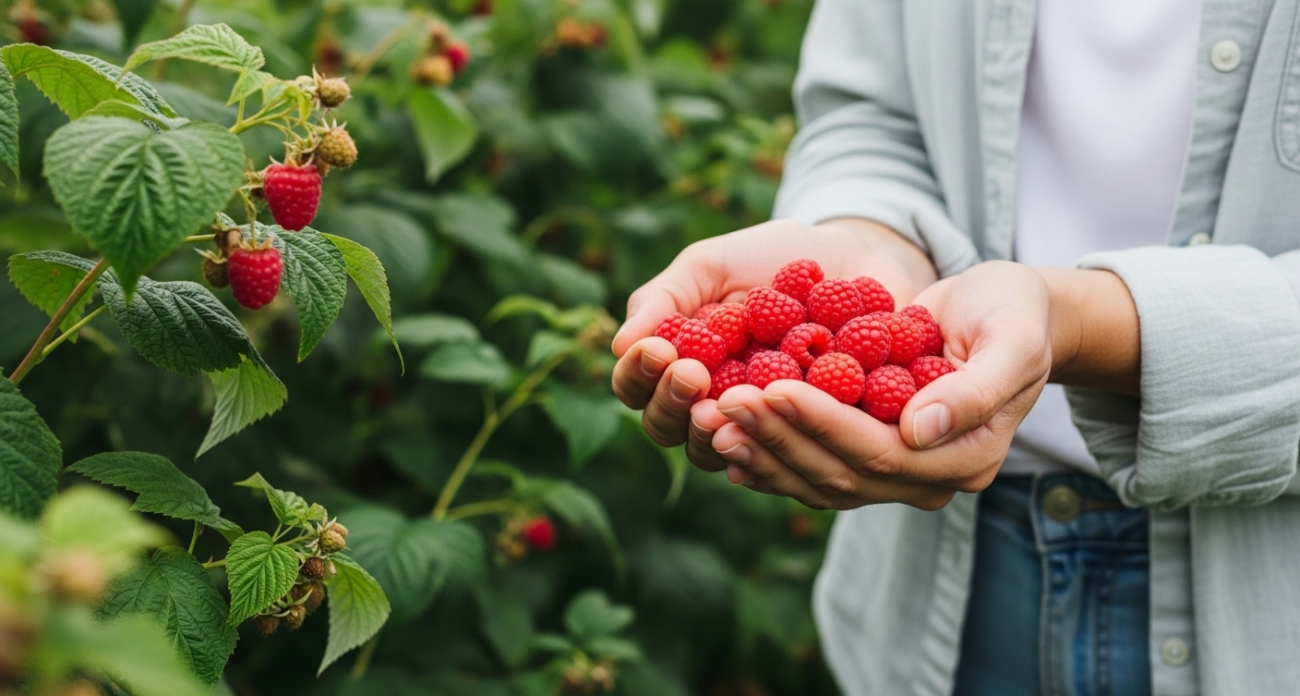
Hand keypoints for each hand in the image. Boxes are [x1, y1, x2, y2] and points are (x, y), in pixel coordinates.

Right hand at [611, 218, 934, 460]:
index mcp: (678, 366)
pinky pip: (786, 454)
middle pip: (669, 430)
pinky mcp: (810, 435)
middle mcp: (711, 404)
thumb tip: (619, 344)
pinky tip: (780, 423)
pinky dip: (777, 441)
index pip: (637, 388)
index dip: (639, 375)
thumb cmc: (774, 257)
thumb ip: (667, 298)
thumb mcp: (714, 264)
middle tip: (692, 373)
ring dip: (716, 431)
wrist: (858, 256)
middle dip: (673, 403)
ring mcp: (760, 426)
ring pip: (720, 452)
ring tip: (727, 403)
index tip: (658, 349)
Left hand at [693, 261, 1052, 509]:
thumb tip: (917, 431)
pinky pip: (813, 470)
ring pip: (818, 479)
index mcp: (966, 458)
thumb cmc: (1012, 316)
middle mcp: (928, 479)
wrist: (1006, 315)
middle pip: (839, 473)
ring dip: (762, 451)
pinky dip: (768, 457)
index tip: (772, 389)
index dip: (821, 423)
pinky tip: (724, 439)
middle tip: (723, 402)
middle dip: (778, 437)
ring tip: (710, 419)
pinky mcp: (868, 458)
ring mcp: (897, 476)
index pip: (879, 451)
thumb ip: (973, 391)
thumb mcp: (1011, 341)